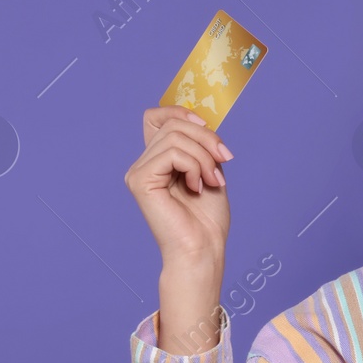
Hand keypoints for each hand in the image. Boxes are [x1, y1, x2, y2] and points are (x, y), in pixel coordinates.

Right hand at [124, 105, 233, 265]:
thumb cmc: (207, 219)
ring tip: (212, 180)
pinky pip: (173, 154)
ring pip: (176, 137)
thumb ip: (201, 145)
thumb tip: (201, 121)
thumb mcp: (210, 170)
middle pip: (174, 125)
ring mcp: (139, 171)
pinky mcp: (140, 180)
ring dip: (204, 157)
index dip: (181, 112)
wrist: (203, 249)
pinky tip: (198, 187)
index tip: (208, 128)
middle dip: (207, 139)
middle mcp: (144, 163)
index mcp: (158, 160)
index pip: (157, 117)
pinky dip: (194, 166)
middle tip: (224, 162)